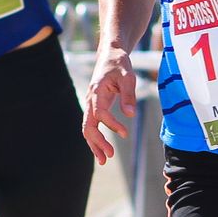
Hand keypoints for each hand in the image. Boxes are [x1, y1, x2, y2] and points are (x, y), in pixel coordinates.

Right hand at [81, 48, 135, 163]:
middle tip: (110, 156)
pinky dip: (95, 139)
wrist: (110, 56)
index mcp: (97, 91)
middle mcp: (90, 99)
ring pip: (87, 128)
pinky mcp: (95, 107)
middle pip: (88, 125)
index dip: (111, 124)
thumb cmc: (120, 64)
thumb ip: (128, 95)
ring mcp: (91, 104)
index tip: (125, 133)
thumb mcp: (128, 76)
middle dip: (97, 142)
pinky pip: (92, 125)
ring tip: (105, 160)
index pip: (100, 113)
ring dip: (94, 144)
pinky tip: (102, 150)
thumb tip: (130, 114)